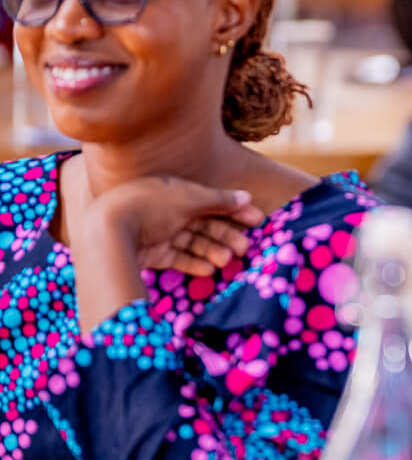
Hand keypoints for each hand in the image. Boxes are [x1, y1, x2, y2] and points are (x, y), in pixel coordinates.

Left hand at [85, 176, 265, 277]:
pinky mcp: (151, 253)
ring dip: (212, 251)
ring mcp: (158, 232)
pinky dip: (193, 263)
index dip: (235, 210)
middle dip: (226, 235)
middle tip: (245, 248)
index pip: (211, 200)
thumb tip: (247, 196)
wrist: (108, 229)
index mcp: (175, 190)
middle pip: (204, 223)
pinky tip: (209, 270)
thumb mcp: (189, 198)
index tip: (257, 220)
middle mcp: (168, 209)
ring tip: (227, 261)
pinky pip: (177, 257)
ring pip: (193, 242)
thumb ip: (220, 199)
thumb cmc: (151, 205)